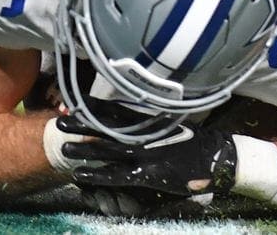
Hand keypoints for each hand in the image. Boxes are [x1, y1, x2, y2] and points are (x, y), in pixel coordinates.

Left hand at [59, 115, 237, 200]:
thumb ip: (147, 120)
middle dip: (82, 124)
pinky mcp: (148, 173)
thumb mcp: (168, 124)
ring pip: (108, 149)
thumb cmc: (191, 140)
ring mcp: (145, 153)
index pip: (114, 109)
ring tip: (64, 145)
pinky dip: (98, 174)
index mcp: (148, 120)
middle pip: (106, 127)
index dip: (92, 106)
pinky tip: (81, 175)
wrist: (215, 156)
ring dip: (85, 148)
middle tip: (60, 121)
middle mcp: (143, 134)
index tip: (73, 101)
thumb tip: (125, 115)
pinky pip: (117, 174)